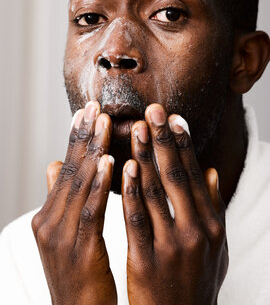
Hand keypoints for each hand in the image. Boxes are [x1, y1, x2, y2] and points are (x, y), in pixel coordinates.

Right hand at [32, 102, 116, 304]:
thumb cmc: (79, 273)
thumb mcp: (65, 232)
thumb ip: (61, 198)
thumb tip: (53, 165)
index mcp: (50, 215)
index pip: (66, 169)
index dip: (76, 139)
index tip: (88, 111)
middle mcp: (50, 221)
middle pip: (70, 170)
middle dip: (83, 136)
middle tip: (94, 105)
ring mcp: (61, 237)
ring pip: (79, 186)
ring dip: (92, 151)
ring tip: (103, 122)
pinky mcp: (78, 251)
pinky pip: (91, 212)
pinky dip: (100, 185)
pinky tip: (111, 162)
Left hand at [122, 104, 227, 304]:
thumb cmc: (196, 279)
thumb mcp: (217, 245)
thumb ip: (214, 207)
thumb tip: (214, 173)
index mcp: (213, 223)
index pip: (196, 174)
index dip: (183, 144)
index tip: (172, 118)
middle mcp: (197, 230)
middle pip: (177, 175)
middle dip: (163, 139)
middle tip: (153, 110)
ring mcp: (173, 245)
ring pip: (156, 192)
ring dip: (145, 157)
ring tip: (137, 128)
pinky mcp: (148, 260)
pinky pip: (137, 219)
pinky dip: (131, 191)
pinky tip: (124, 168)